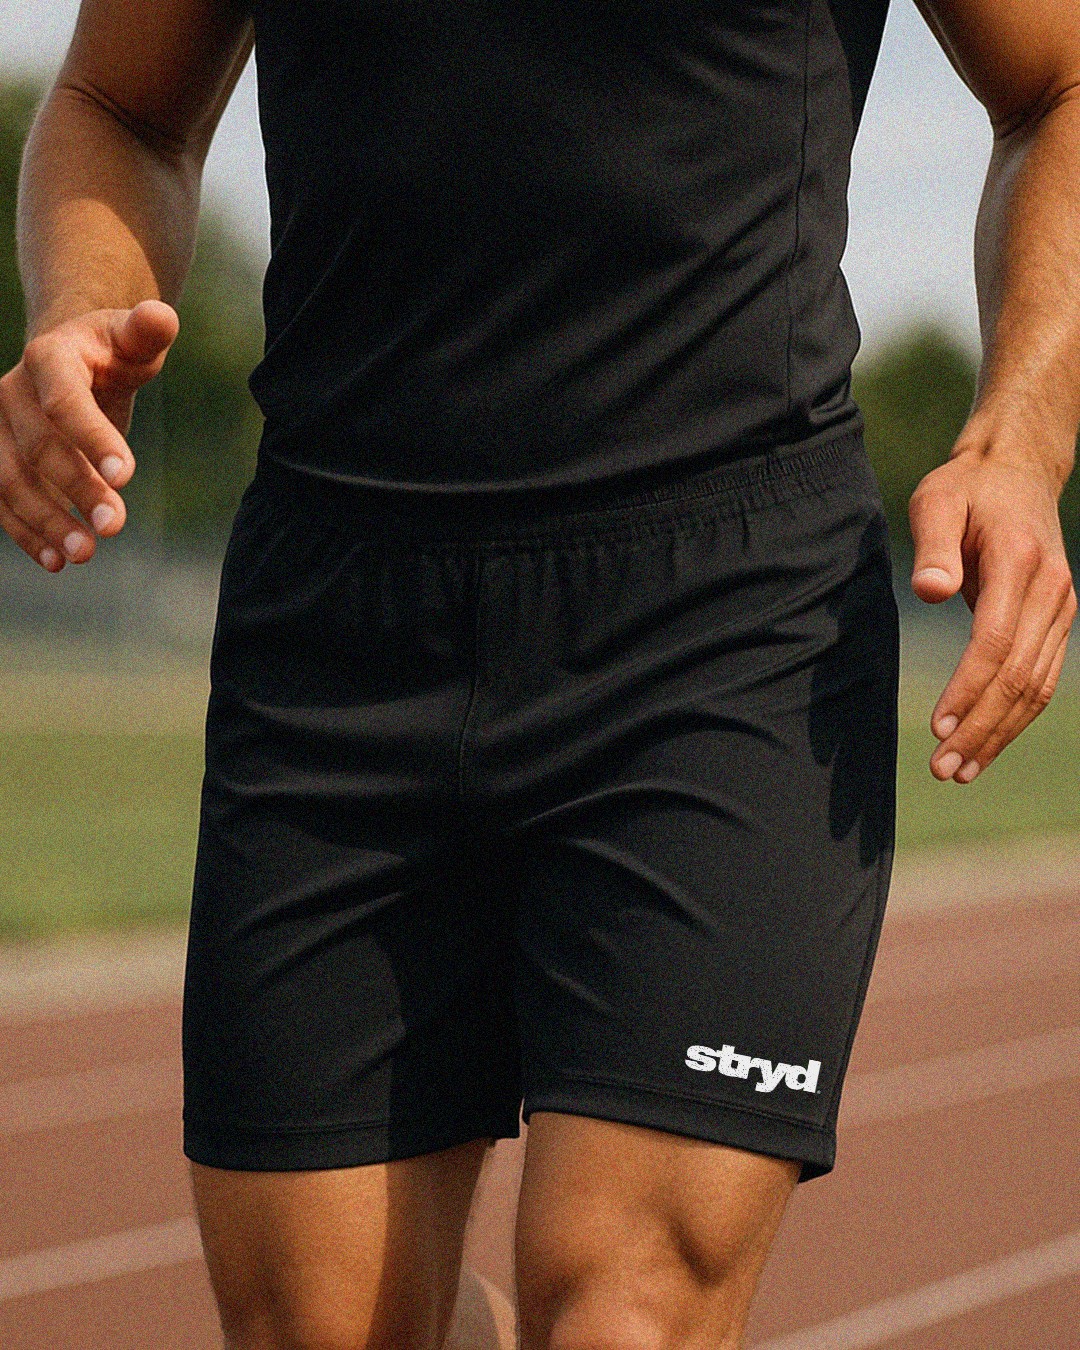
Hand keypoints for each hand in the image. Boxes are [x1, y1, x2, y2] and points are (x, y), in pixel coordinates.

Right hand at [0, 299, 178, 570]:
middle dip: (76, 489)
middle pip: (39, 448)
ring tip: (84, 554)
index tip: (126, 476)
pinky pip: (2, 501)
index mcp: (49, 358)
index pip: (66, 401)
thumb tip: (161, 316)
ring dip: (45, 521)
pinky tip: (55, 562)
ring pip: (11, 480)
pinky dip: (26, 533)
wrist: (71, 363)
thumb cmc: (112, 352)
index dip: (93, 437)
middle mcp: (11, 393)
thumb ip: (147, 332)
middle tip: (114, 527)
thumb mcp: (133, 340)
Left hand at [909, 445, 1077, 781]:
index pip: (995, 641)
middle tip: (942, 768)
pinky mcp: (1059, 622)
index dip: (968, 688)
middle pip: (1018, 676)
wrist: (1017, 472)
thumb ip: (933, 545)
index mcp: (1020, 563)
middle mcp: (1052, 591)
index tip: (937, 725)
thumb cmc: (966, 488)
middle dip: (980, 727)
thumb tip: (930, 591)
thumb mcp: (937, 501)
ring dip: (999, 733)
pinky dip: (1015, 718)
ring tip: (960, 770)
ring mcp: (1062, 610)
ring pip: (1036, 687)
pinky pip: (1041, 680)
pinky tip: (986, 745)